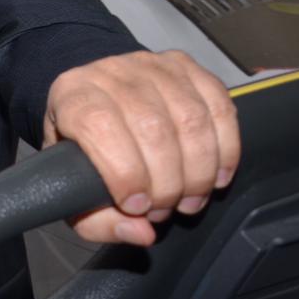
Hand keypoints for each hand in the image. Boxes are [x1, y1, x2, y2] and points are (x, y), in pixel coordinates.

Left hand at [42, 49, 238, 246]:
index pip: (99, 126)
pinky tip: (215, 176)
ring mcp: (151, 66)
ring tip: (188, 198)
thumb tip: (140, 232)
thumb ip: (97, 219)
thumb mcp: (73, 187)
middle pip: (152, 128)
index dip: (124, 172)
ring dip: (198, 172)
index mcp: (73, 95)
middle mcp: (110, 73)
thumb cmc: (84, 146)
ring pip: (190, 120)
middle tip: (164, 208)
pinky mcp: (186, 67)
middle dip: (167, 183)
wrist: (96, 98)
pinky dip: (226, 150)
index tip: (137, 206)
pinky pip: (220, 107)